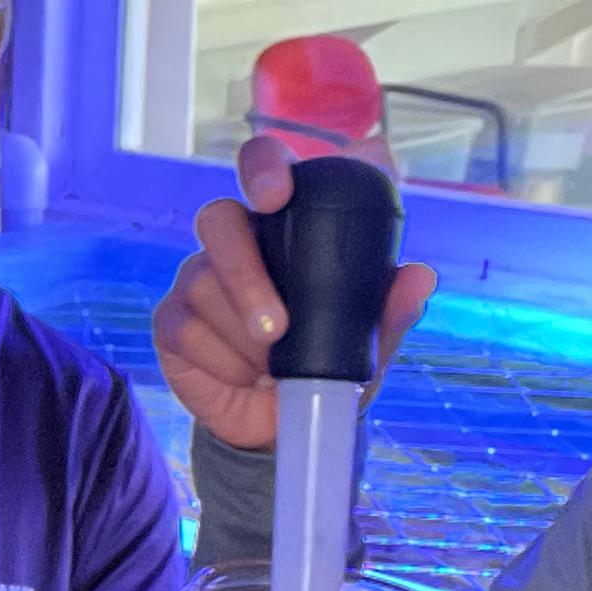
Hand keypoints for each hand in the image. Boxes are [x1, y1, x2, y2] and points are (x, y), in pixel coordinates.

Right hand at [152, 135, 439, 452]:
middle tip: (276, 327)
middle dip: (244, 270)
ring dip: (244, 337)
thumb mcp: (367, 342)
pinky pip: (186, 329)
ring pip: (204, 285)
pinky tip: (242, 375)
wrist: (281, 424)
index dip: (265, 167)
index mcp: (287, 225)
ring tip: (273, 366)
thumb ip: (390, 309)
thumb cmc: (325, 362)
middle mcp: (236, 241)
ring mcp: (198, 277)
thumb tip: (420, 277)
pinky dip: (221, 360)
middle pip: (218, 219)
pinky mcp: (171, 320)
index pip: (266, 166)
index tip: (275, 196)